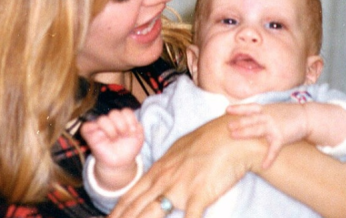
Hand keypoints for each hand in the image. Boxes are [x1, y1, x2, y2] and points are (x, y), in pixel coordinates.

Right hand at [81, 108, 143, 168]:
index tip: (133, 132)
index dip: (131, 120)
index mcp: (122, 119)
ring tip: (114, 139)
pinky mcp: (90, 136)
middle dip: (122, 125)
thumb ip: (139, 127)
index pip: (125, 111)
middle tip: (124, 135)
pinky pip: (86, 127)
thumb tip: (134, 123)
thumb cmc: (128, 148)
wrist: (121, 163)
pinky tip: (103, 137)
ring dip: (111, 129)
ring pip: (102, 119)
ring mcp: (100, 128)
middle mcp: (111, 121)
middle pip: (114, 113)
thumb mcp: (138, 137)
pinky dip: (94, 129)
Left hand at [108, 114, 266, 217]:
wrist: (229, 135)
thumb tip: (159, 175)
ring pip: (151, 214)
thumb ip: (167, 166)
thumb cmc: (207, 141)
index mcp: (159, 169)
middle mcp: (164, 179)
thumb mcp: (180, 151)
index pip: (131, 195)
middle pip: (135, 207)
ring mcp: (179, 188)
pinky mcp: (198, 195)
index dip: (116, 212)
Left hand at [226, 103, 307, 168]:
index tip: (227, 110)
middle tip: (227, 126)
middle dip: (239, 122)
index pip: (249, 107)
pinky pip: (274, 149)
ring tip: (234, 136)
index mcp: (264, 109)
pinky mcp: (282, 137)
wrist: (306, 116)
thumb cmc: (286, 113)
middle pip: (251, 119)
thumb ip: (259, 112)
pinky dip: (269, 158)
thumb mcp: (271, 109)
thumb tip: (244, 115)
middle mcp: (268, 116)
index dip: (238, 108)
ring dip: (245, 133)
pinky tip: (264, 166)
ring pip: (258, 130)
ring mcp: (274, 126)